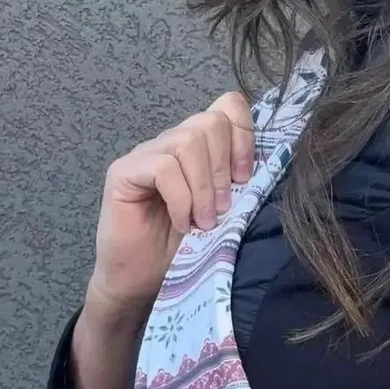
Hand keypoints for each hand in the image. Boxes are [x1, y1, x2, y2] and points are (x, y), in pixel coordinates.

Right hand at [88, 90, 255, 315]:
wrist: (139, 282)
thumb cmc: (181, 250)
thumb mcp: (223, 213)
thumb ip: (238, 185)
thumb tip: (265, 167)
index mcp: (198, 148)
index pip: (227, 106)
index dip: (243, 135)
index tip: (245, 178)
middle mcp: (170, 143)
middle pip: (209, 122)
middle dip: (224, 168)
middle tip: (222, 209)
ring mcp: (145, 154)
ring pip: (187, 142)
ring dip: (203, 187)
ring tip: (203, 221)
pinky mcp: (123, 172)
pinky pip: (163, 167)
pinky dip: (180, 199)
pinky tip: (180, 223)